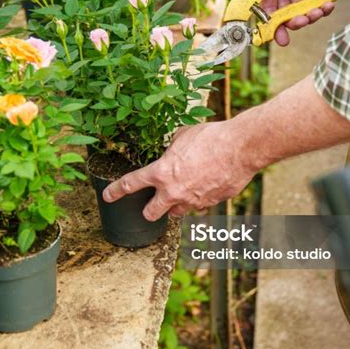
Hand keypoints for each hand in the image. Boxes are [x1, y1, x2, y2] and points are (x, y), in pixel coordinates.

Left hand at [102, 121, 255, 219]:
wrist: (241, 148)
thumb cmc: (212, 137)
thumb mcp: (184, 136)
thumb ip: (173, 148)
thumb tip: (173, 150)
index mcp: (162, 172)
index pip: (131, 184)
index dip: (116, 191)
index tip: (108, 196)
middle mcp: (174, 191)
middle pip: (151, 212)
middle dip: (149, 210)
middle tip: (150, 206)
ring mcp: (193, 201)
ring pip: (177, 212)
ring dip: (176, 205)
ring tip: (183, 193)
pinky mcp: (211, 204)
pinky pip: (200, 207)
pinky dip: (199, 200)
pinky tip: (206, 187)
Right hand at [238, 0, 344, 44]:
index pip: (263, 5)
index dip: (266, 21)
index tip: (271, 34)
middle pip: (281, 13)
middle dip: (288, 24)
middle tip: (296, 27)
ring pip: (298, 12)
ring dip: (306, 18)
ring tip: (316, 13)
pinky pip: (314, 6)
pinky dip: (321, 10)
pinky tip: (326, 7)